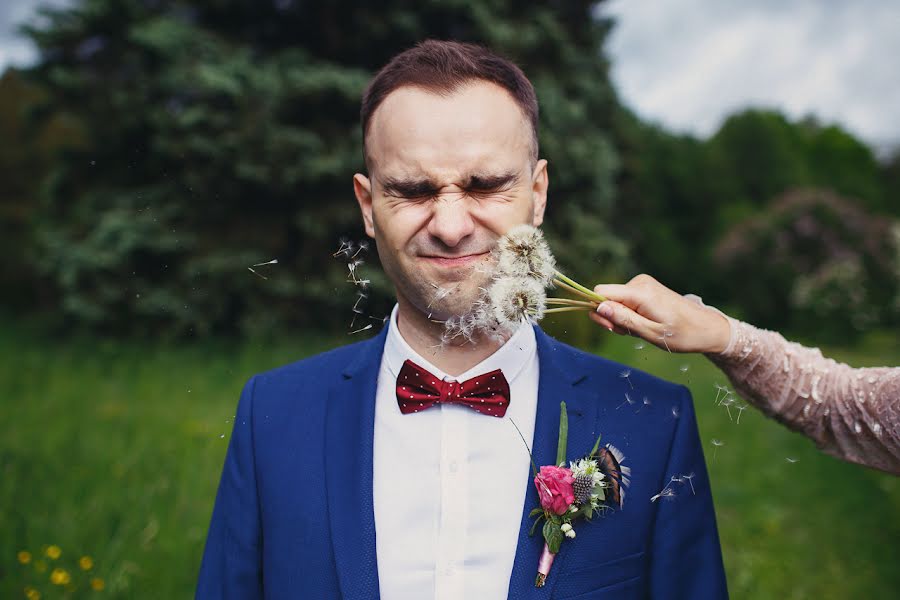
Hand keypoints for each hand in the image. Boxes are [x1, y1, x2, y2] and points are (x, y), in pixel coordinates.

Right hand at [588, 274, 731, 353]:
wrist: (707, 327)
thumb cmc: (683, 334)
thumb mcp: (651, 333)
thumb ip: (624, 319)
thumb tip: (599, 307)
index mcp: (640, 292)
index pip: (600, 292)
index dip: (599, 311)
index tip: (613, 328)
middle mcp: (639, 282)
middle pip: (606, 296)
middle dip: (611, 317)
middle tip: (630, 332)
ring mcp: (643, 283)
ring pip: (614, 299)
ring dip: (621, 317)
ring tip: (642, 329)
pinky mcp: (645, 287)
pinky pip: (624, 299)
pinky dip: (629, 313)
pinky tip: (644, 322)